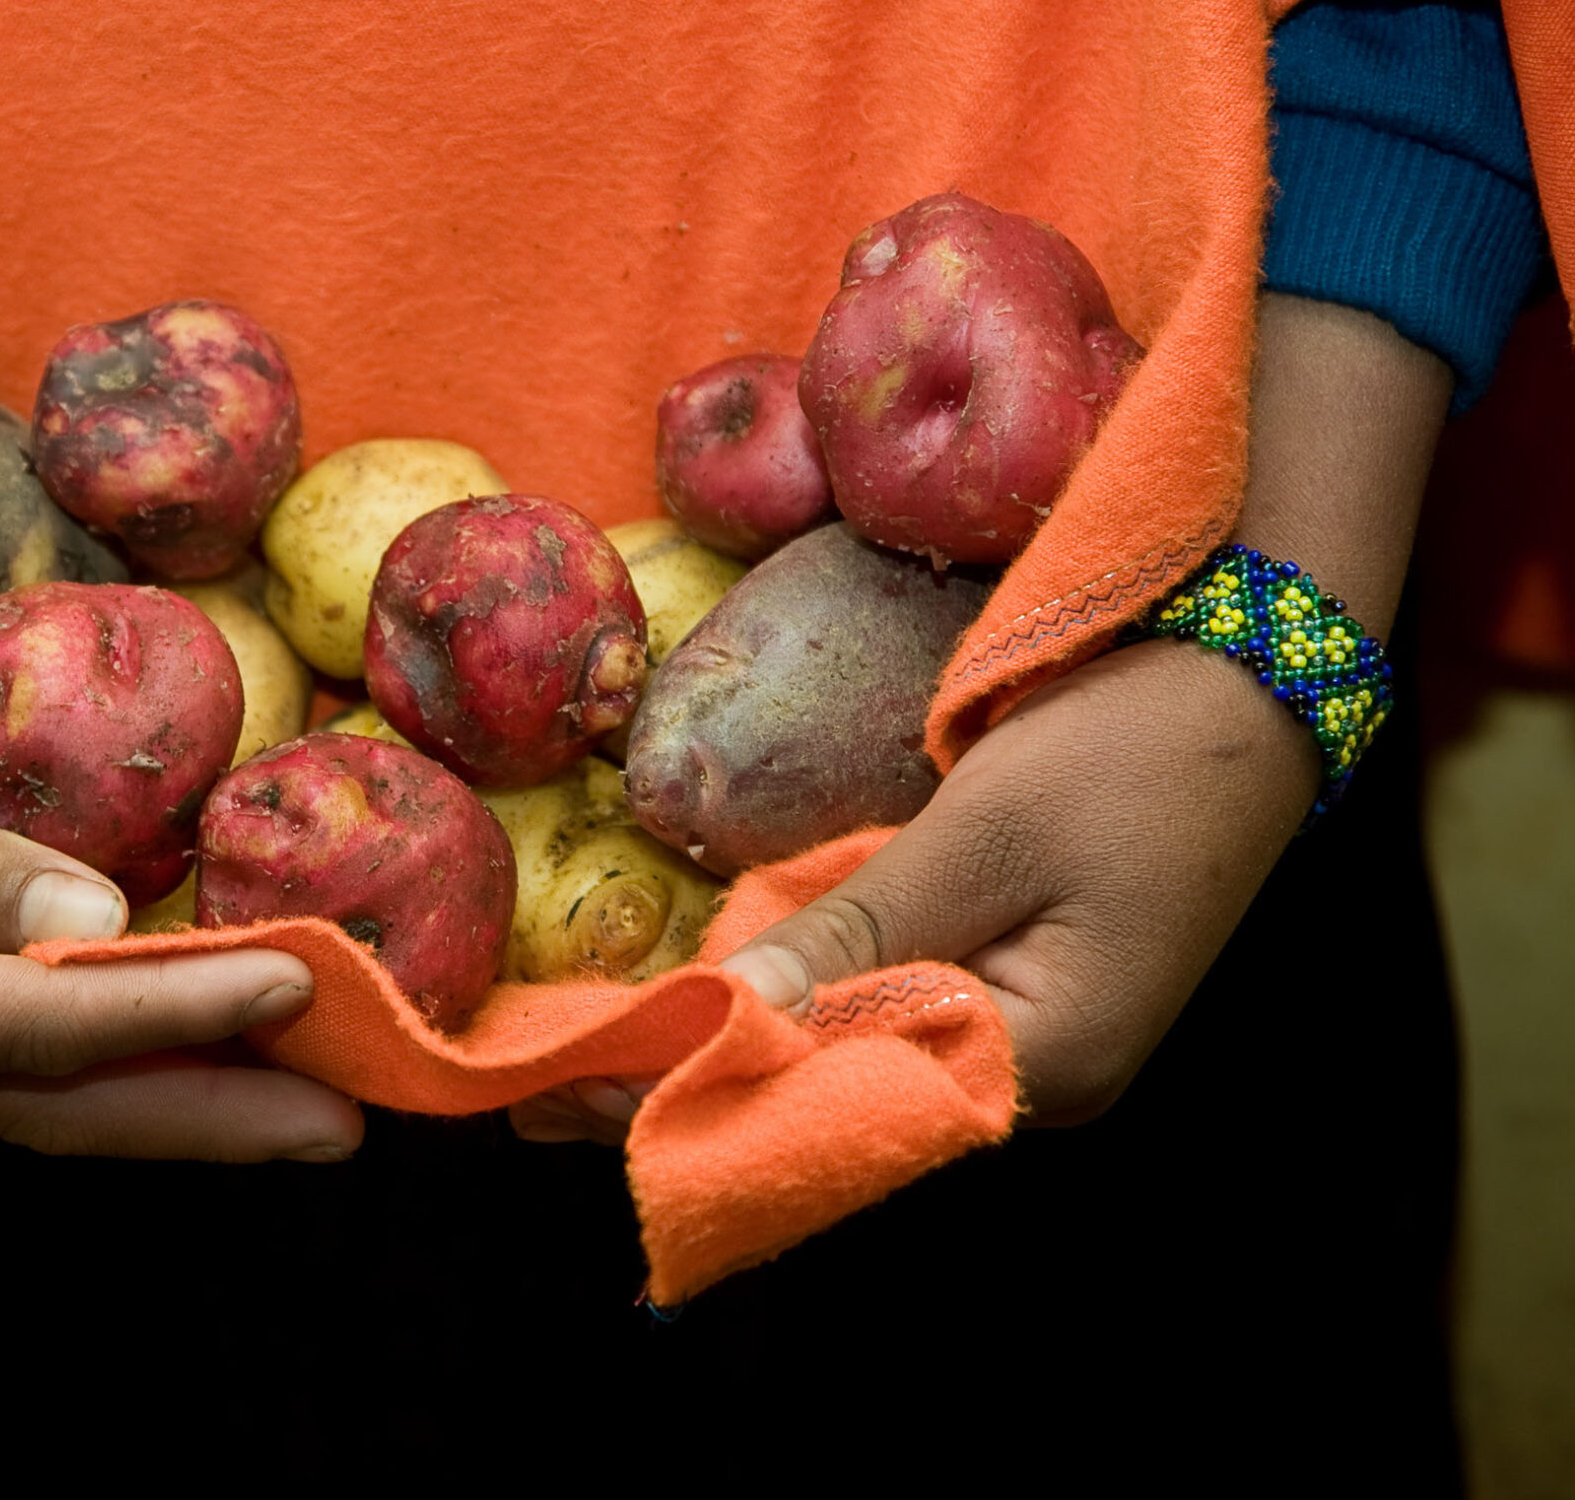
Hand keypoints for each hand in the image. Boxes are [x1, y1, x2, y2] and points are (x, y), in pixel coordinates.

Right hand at [0, 511, 362, 1161]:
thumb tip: (95, 927)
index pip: (47, 1030)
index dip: (184, 1014)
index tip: (313, 989)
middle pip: (57, 1099)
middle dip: (204, 1114)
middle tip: (345, 1124)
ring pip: (31, 1077)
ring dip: (158, 1086)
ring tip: (279, 1089)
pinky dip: (85, 1031)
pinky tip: (143, 1014)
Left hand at [513, 293, 1453, 1143]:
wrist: (1254, 671)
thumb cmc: (1135, 744)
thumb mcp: (985, 832)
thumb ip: (862, 929)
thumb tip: (735, 1018)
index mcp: (1042, 1066)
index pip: (836, 1117)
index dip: (696, 1108)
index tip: (569, 1105)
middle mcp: (1028, 1075)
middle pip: (829, 1102)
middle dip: (687, 1095)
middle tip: (535, 1099)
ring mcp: (1023, 1030)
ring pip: (845, 1060)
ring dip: (724, 1058)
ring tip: (584, 1068)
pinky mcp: (1009, 974)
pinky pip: (878, 1006)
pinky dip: (789, 1005)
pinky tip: (699, 1011)